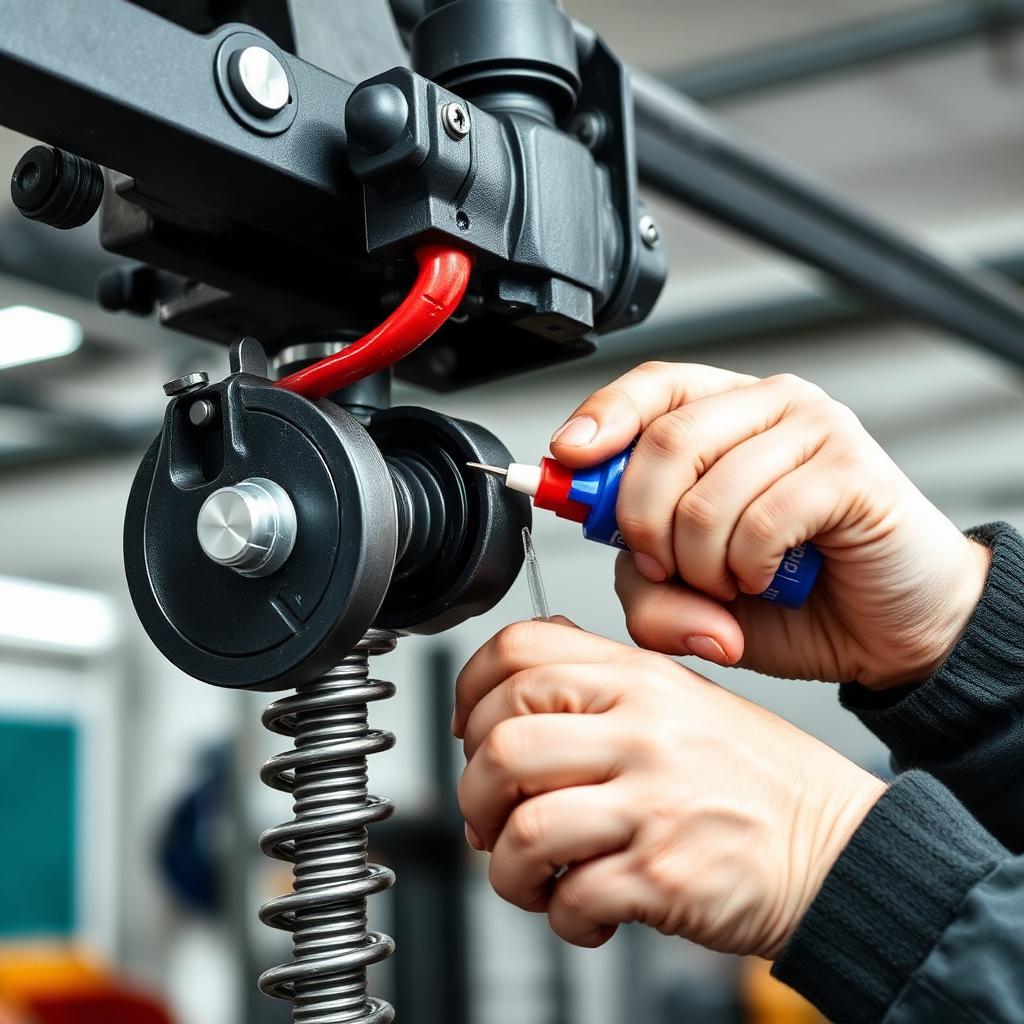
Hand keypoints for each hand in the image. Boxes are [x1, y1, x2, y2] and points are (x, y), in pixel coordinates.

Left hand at [454, 620, 884, 957]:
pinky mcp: (664, 874)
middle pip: (502, 742)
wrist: (839, 847)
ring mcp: (653, 801)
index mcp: (641, 677)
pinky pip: (571, 898)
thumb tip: (505, 700)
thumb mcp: (683, 700)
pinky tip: (584, 911)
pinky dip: (561, 917)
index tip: (469, 730)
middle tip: (491, 818)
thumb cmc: (755, 779)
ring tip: (532, 876)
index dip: (471, 690)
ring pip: (521, 829)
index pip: (521, 650)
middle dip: (475, 793)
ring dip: (505, 868)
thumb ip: (602, 685)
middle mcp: (643, 730)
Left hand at [550, 362, 990, 687]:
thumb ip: (644, 578)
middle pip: (665, 440)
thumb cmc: (792, 597)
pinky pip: (760, 518)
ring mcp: (814, 428)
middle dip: (644, 523)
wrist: (886, 630)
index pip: (652, 386)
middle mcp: (767, 406)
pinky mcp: (851, 468)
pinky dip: (747, 566)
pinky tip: (766, 577)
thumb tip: (627, 559)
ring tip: (728, 581)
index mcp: (724, 414)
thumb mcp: (692, 593)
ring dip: (700, 561)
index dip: (602, 418)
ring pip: (706, 491)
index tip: (567, 457)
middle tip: (663, 567)